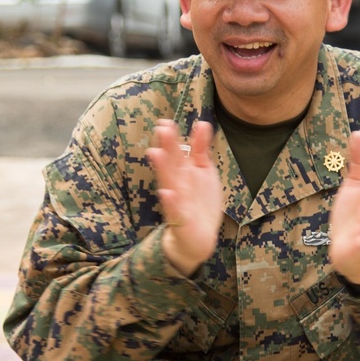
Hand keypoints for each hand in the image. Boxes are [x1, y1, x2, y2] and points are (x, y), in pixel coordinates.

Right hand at [146, 118, 222, 276]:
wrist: (198, 238)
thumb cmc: (198, 202)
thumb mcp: (204, 171)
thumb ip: (201, 149)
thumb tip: (203, 123)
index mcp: (183, 171)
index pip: (177, 151)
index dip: (172, 138)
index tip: (165, 122)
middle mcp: (177, 182)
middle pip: (171, 162)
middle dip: (167, 146)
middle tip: (162, 129)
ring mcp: (177, 200)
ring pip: (168, 181)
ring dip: (162, 168)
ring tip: (155, 153)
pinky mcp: (180, 219)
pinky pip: (174, 209)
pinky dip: (170, 201)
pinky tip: (167, 193)